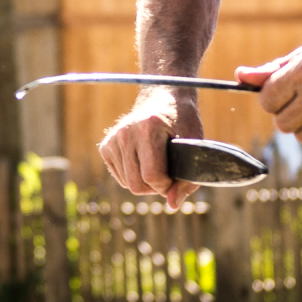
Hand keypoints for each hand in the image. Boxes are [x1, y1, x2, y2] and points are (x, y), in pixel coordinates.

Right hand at [99, 89, 203, 208]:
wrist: (162, 97)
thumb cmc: (183, 121)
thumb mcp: (195, 144)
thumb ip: (188, 178)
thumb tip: (172, 204)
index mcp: (148, 128)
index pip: (152, 176)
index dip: (168, 185)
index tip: (177, 178)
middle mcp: (125, 132)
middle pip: (137, 185)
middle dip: (156, 188)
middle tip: (169, 175)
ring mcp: (113, 139)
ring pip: (128, 184)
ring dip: (146, 183)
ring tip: (158, 165)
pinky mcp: (106, 146)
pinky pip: (121, 178)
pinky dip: (134, 177)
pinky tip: (144, 162)